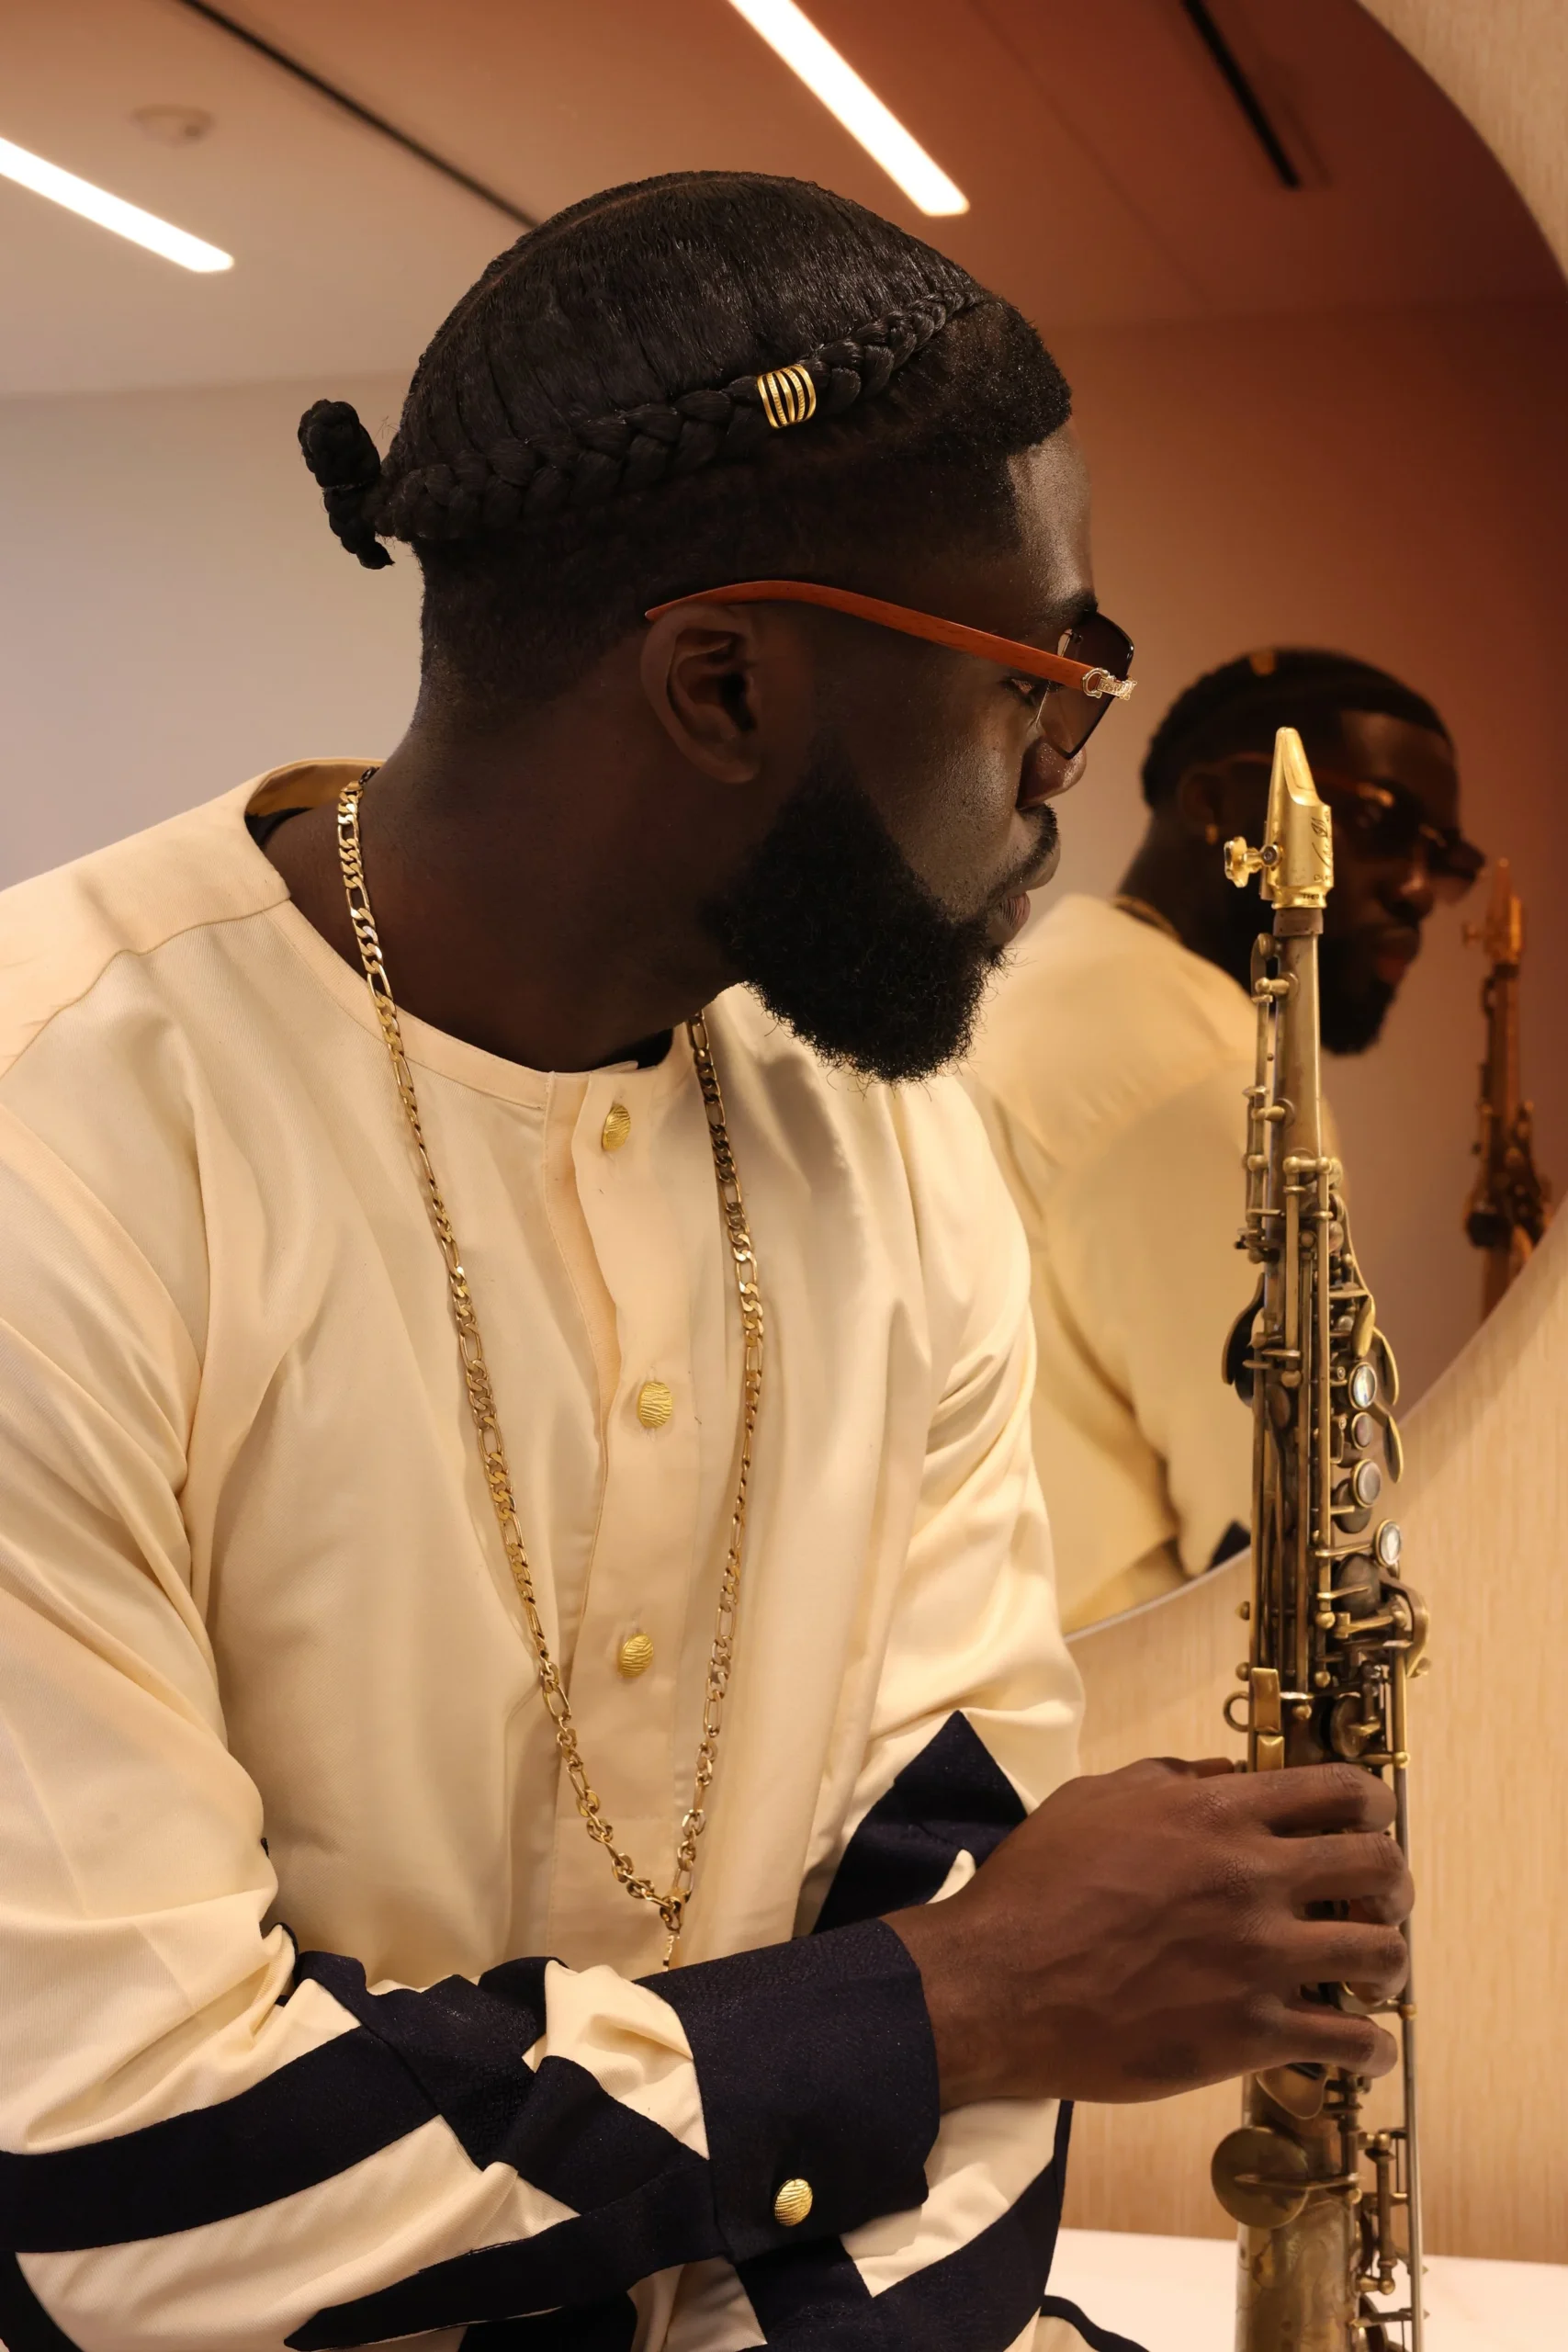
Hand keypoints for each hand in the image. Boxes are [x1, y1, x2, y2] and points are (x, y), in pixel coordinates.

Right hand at [885, 1757, 1410, 2107]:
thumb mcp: (1093, 1800)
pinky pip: (1351, 2042)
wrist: (1000, 1983)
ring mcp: (1258, 1959)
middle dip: (1392, 1882)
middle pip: (1380, 1866)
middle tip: (1376, 1900)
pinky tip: (1359, 2046)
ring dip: (1388, 1962)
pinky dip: (1371, 2047)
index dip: (1373, 1806)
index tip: (1371, 1824)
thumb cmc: (1035, 1885)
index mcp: (1218, 1814)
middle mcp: (1253, 1878)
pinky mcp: (1250, 2033)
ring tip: (1370, 1974)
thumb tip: (1223, 1775)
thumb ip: (1168, 1779)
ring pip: (1381, 1954)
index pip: (1342, 1792)